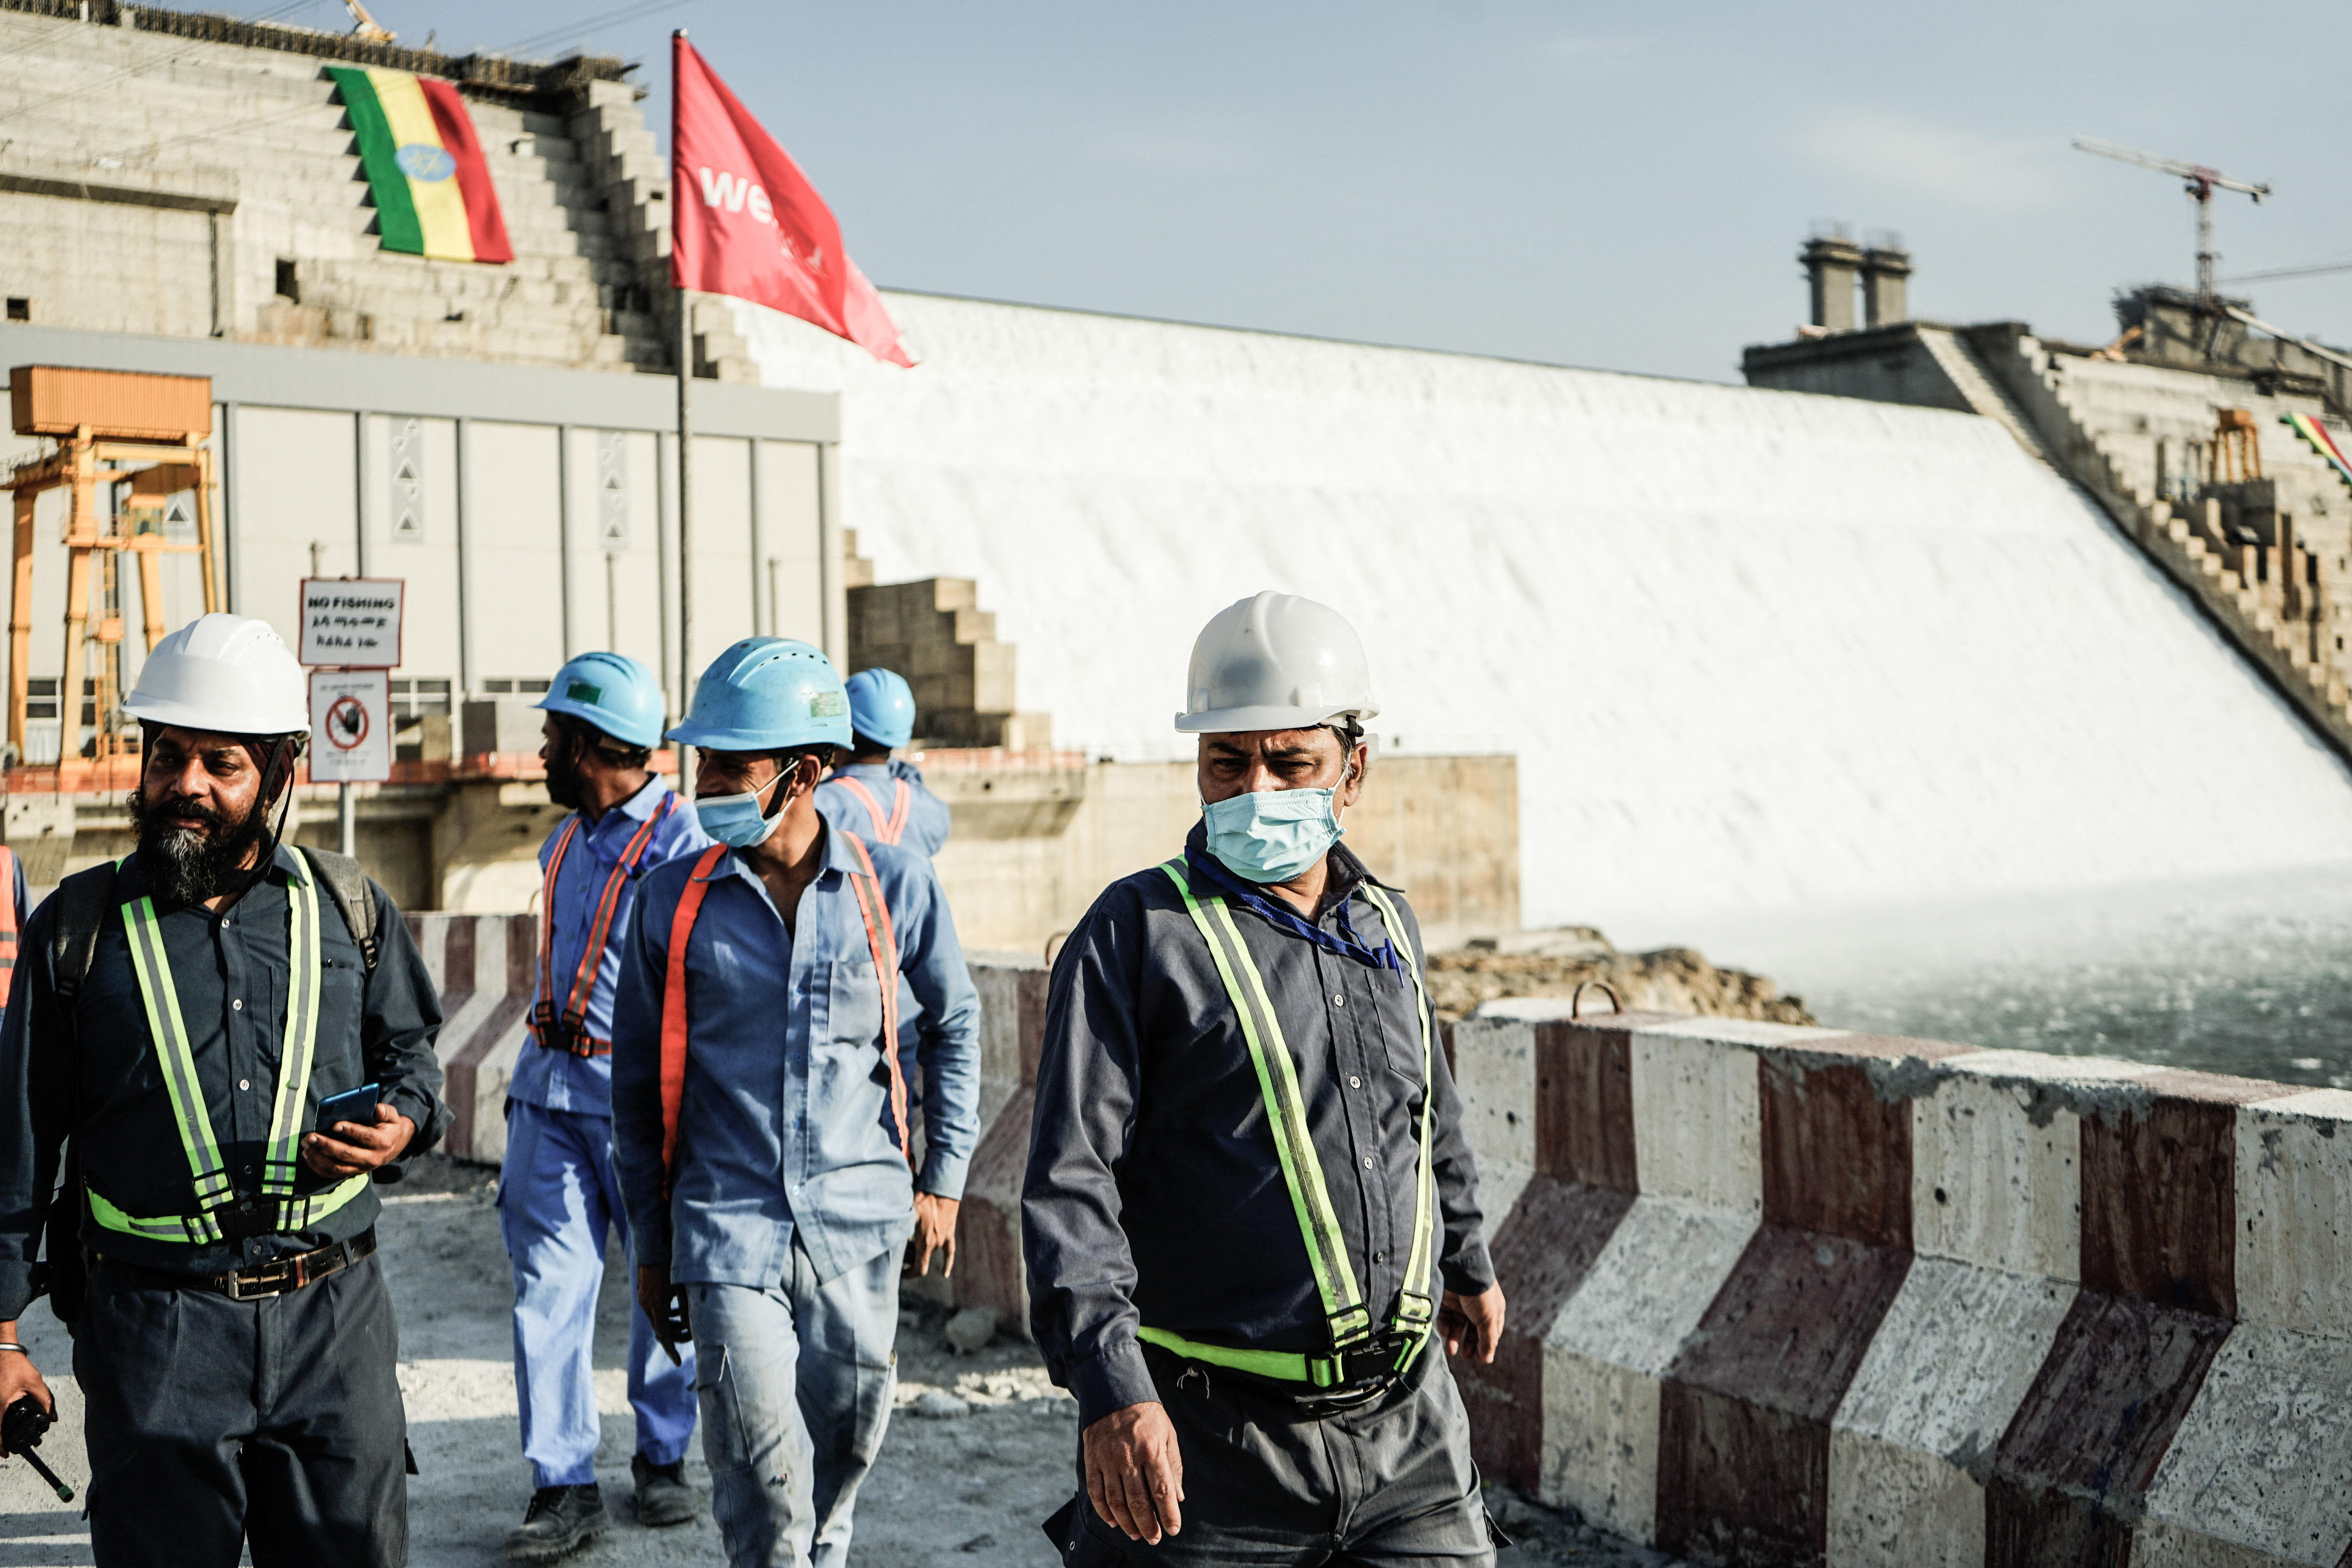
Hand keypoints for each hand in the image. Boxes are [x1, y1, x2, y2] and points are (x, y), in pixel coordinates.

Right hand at [0, 1335, 50, 1451]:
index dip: (0, 1446)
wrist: (2, 1351)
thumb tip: (51, 1417)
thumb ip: (44, 1399)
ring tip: (5, 1439)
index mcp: (0, 1405)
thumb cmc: (15, 1365)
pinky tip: (3, 1424)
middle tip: (8, 1448)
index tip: (6, 1454)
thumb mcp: (34, 1382)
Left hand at [300, 1103, 416, 1178]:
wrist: (395, 1145)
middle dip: (326, 1145)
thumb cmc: (389, 1127)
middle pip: (346, 1154)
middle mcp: (372, 1158)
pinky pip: (331, 1173)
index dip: (351, 1131)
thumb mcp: (394, 1117)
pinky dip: (317, 1166)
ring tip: (306, 1145)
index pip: (366, 1136)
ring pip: (336, 1166)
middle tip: (310, 1137)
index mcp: (383, 1143)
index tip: (335, 1125)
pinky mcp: (352, 1172)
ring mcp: (360, 1168)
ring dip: (318, 1156)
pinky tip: (308, 1155)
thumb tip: (377, 1109)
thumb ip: (387, 1111)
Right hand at [636, 1264, 689, 1364]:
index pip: (664, 1336)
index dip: (671, 1350)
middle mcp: (647, 1306)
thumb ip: (687, 1308)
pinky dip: (665, 1314)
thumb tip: (692, 1327)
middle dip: (675, 1337)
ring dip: (670, 1325)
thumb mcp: (682, 1286)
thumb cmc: (670, 1264)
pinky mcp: (643, 1293)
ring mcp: (643, 1299)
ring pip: (657, 1320)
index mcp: (658, 1307)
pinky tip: (676, 1308)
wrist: (652, 1246)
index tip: (678, 1362)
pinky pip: (653, 1310)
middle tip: (690, 1336)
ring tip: (685, 1323)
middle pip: (660, 1330)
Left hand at [906, 1192, 958, 1278]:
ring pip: (930, 1253)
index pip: (919, 1269)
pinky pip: (949, 1252)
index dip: (909, 1274)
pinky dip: (947, 1264)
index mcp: (925, 1243)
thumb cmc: (923, 1199)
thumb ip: (900, 1228)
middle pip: (921, 1259)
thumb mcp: (908, 1214)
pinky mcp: (950, 1233)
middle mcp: (935, 1244)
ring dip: (920, 1253)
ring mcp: (944, 1239)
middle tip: (899, 1250)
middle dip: (910, 1259)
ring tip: (908, 1245)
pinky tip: (944, 1274)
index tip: (900, 1272)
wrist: (942, 1188)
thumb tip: (888, 1237)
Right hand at [1082, 1401, 1183, 1543]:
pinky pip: (1095, 1491)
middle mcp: (1129, 1456)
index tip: (1173, 1529)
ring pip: (1116, 1500)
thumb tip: (1178, 1497)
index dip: (1169, 1513)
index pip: (1162, 1489)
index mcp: (1152, 1448)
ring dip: (1127, 1522)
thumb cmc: (1147, 1415)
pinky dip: (1104, 1510)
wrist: (1114, 1391)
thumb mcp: (1168, 1434)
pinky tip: (1114, 1521)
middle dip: (1148, 1525)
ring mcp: (1107, 1458)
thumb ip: (1174, 1466)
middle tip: (1154, 1538)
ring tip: (1136, 1534)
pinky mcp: (1092, 1458)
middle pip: (1138, 1501)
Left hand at [1440, 1283, 1505, 1362]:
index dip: (1486, 1345)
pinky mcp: (1447, 1299)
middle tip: (1465, 1357)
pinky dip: (1445, 1326)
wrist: (1461, 1270)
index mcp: (1493, 1309)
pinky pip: (1446, 1317)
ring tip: (1451, 1352)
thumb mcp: (1488, 1319)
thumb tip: (1488, 1360)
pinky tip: (1446, 1332)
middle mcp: (1478, 1307)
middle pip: (1474, 1330)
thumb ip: (1488, 1340)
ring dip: (1455, 1339)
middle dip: (1470, 1345)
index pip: (1491, 1332)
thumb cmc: (1480, 1294)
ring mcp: (1462, 1303)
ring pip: (1458, 1325)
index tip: (1480, 1359)